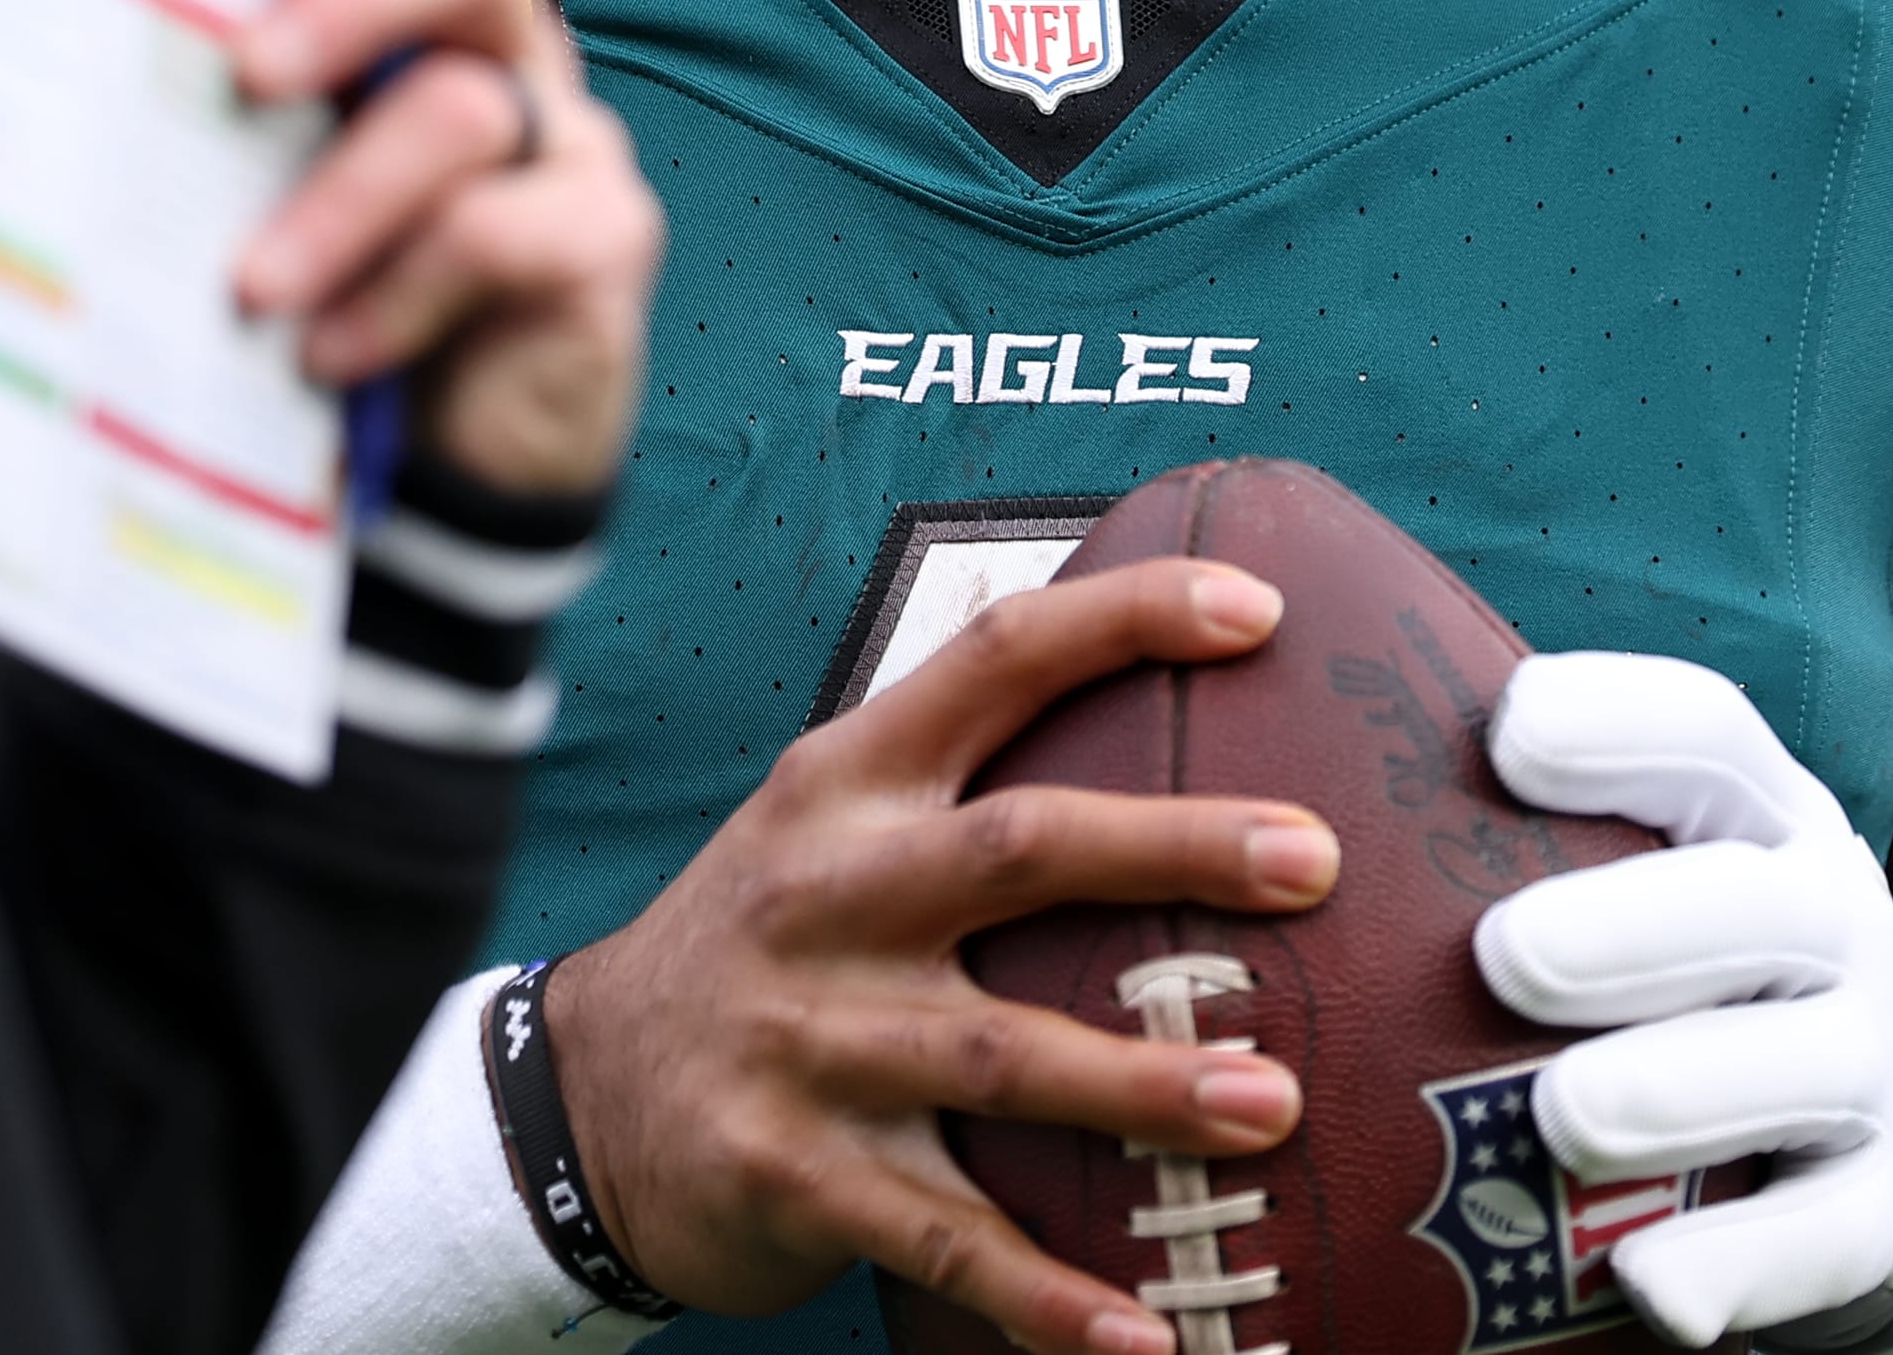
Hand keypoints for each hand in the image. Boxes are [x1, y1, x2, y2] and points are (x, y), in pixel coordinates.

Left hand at [214, 0, 661, 497]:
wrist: (449, 457)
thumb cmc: (326, 294)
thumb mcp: (254, 195)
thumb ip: (212, 126)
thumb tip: (69, 83)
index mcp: (398, 7)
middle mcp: (495, 43)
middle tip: (250, 75)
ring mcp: (562, 132)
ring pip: (463, 111)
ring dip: (341, 203)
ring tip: (253, 292)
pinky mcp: (604, 234)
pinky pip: (498, 233)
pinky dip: (397, 295)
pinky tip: (329, 356)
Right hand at [550, 560, 1341, 1354]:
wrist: (579, 1098)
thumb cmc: (764, 944)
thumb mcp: (824, 826)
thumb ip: (959, 776)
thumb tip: (1159, 700)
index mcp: (844, 785)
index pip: (992, 664)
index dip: (1123, 621)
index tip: (1255, 609)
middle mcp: (825, 895)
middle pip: (1017, 848)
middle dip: (1173, 847)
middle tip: (1313, 858)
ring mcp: (806, 1038)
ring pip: (999, 1055)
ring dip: (1143, 1085)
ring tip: (1275, 1104)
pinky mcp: (795, 1174)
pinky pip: (946, 1242)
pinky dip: (1048, 1297)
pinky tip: (1151, 1336)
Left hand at [1473, 651, 1892, 1346]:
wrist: (1875, 1116)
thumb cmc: (1703, 965)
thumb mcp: (1664, 866)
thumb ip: (1537, 823)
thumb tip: (1315, 771)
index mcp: (1766, 819)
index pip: (1710, 738)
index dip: (1616, 726)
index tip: (1507, 734)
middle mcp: (1837, 924)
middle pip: (1755, 907)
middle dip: (1633, 927)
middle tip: (1504, 956)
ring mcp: (1877, 1067)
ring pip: (1800, 1070)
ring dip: (1677, 1092)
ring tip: (1561, 1118)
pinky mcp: (1888, 1205)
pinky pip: (1824, 1237)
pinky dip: (1742, 1264)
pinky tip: (1649, 1286)